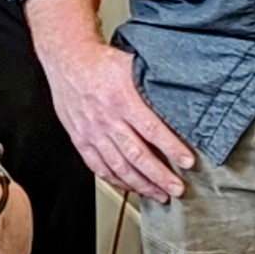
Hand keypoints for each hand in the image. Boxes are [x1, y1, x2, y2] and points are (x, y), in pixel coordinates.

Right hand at [43, 30, 193, 201]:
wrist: (67, 59)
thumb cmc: (100, 62)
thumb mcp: (131, 65)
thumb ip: (153, 83)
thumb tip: (183, 89)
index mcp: (122, 99)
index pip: (152, 130)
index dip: (171, 149)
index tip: (187, 161)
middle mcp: (106, 119)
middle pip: (137, 155)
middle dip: (160, 176)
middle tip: (177, 188)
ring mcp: (92, 132)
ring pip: (119, 166)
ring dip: (141, 184)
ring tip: (159, 194)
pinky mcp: (80, 139)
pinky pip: (98, 166)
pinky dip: (115, 180)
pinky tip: (129, 187)